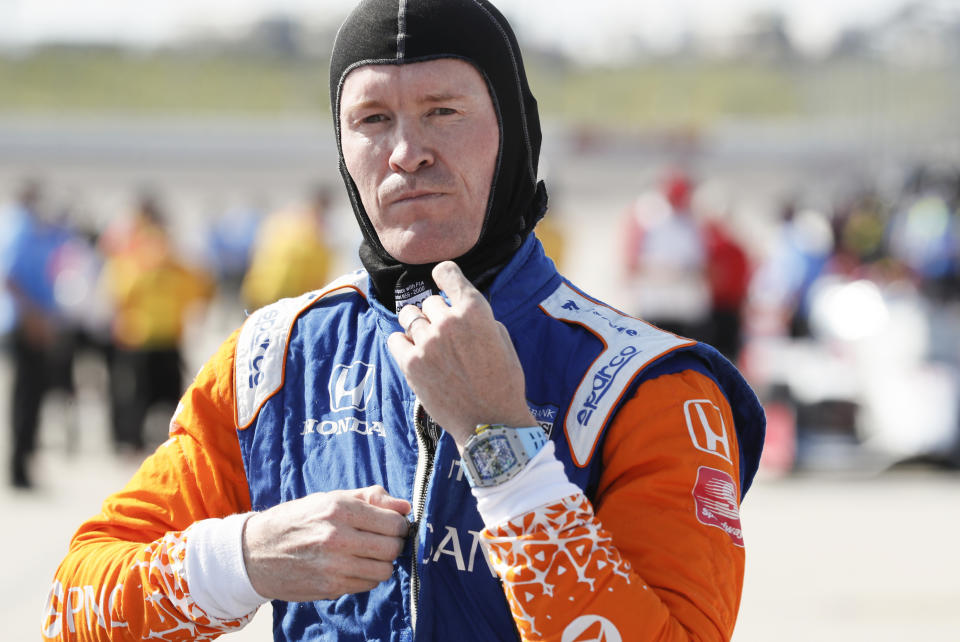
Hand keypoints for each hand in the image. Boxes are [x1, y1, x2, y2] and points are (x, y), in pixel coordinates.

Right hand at [242, 485, 410, 601]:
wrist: (255, 552)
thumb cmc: (297, 520)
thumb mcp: (330, 498)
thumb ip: (371, 498)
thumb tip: (405, 507)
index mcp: (339, 509)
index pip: (393, 523)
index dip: (399, 525)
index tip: (392, 525)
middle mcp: (337, 538)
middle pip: (392, 548)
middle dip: (393, 544)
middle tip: (382, 541)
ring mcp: (334, 566)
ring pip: (384, 570)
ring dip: (382, 563)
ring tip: (367, 554)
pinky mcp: (330, 587)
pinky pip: (368, 584)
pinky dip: (367, 576)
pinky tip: (353, 566)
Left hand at [387, 261, 536, 448]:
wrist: (491, 423)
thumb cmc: (503, 383)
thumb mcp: (501, 339)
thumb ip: (478, 317)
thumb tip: (456, 307)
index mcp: (475, 310)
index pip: (446, 272)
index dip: (442, 274)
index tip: (439, 279)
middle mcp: (448, 321)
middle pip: (429, 301)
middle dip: (436, 314)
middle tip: (446, 336)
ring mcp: (427, 342)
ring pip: (409, 317)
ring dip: (418, 326)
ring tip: (429, 344)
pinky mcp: (410, 363)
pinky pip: (395, 339)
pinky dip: (403, 344)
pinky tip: (415, 354)